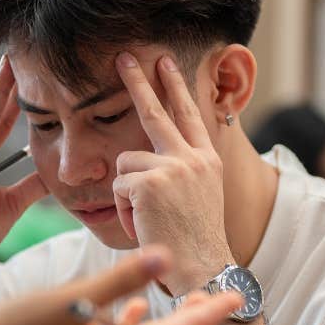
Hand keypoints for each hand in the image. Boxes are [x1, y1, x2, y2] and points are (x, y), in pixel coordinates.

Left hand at [112, 53, 231, 295]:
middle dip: (138, 81)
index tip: (166, 63)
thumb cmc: (194, 241)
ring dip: (126, 192)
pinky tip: (141, 224)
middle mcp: (192, 157)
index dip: (176, 87)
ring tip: (145, 217)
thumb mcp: (198, 197)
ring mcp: (172, 167)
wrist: (203, 267)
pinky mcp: (150, 182)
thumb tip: (146, 156)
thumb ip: (180, 171)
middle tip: (123, 57)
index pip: (188, 115)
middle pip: (156, 112)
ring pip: (125, 162)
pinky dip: (123, 209)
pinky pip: (118, 186)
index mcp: (206, 160)